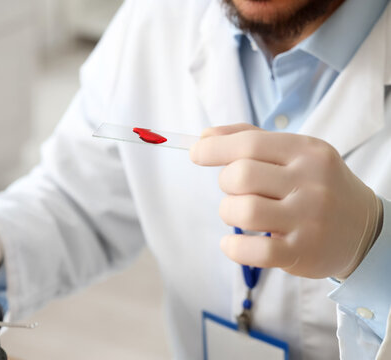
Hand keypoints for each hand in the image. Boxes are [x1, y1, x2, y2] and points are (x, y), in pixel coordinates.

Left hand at [190, 124, 381, 278]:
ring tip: (238, 213)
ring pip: (244, 211)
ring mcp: (309, 219)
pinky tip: (232, 243)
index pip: (249, 143)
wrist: (364, 229)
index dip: (214, 148)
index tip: (196, 152)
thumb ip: (249, 138)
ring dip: (228, 212)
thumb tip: (205, 136)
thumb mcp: (294, 153)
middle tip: (235, 189)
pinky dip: (233, 248)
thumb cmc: (315, 185)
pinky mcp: (303, 252)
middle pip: (241, 176)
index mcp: (306, 152)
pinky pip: (255, 251)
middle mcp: (310, 183)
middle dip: (225, 182)